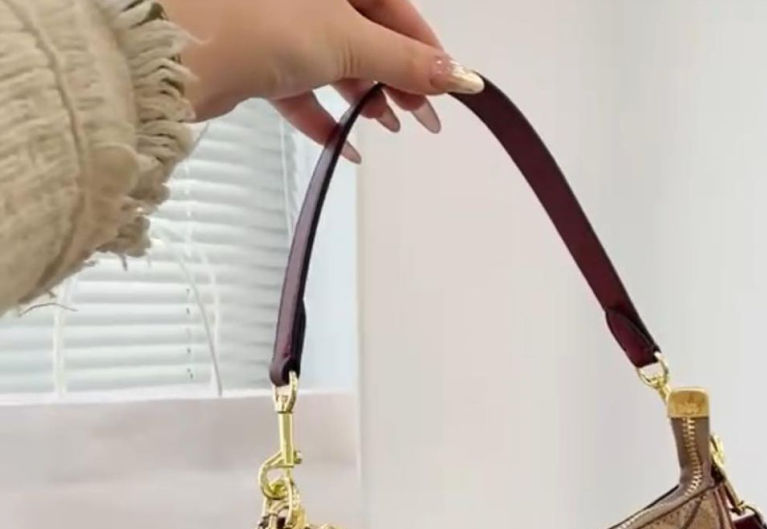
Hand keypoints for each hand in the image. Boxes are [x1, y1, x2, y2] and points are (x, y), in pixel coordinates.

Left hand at [160, 0, 483, 156]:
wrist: (177, 53)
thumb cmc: (253, 20)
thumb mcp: (349, 40)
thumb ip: (405, 61)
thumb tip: (457, 74)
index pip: (396, 6)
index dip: (424, 49)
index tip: (446, 87)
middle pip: (367, 33)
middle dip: (396, 77)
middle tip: (422, 116)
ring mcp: (278, 21)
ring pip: (335, 61)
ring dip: (364, 97)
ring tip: (385, 126)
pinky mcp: (255, 56)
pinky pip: (300, 88)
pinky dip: (324, 116)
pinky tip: (346, 145)